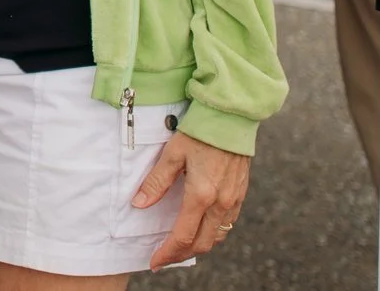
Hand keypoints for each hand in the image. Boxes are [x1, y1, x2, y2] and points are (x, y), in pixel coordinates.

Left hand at [134, 130, 250, 269]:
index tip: (154, 261)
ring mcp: (234, 200)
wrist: (231, 118)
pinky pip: (227, 223)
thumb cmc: (199, 132)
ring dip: (198, 245)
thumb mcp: (172, 154)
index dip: (167, 253)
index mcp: (202, 195)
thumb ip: (156, 182)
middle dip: (181, 254)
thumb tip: (139, 204)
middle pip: (202, 243)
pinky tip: (200, 227)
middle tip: (164, 258)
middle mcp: (221, 202)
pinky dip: (212, 232)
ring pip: (217, 236)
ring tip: (179, 245)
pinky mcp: (240, 194)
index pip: (183, 236)